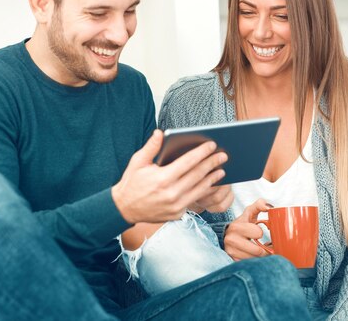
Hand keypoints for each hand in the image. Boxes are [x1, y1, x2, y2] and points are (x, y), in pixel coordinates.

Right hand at [112, 130, 227, 223]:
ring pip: (200, 189)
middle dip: (212, 163)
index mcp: (162, 179)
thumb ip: (151, 147)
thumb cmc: (132, 183)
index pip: (188, 162)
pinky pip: (194, 200)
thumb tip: (161, 133)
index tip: (212, 145)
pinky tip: (210, 183)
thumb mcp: (137, 162)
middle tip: (223, 155)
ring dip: (212, 179)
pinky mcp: (178, 214)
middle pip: (197, 175)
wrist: (124, 209)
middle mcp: (171, 193)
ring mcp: (176, 206)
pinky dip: (204, 191)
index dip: (201, 153)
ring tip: (222, 169)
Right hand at [224, 198, 271, 260]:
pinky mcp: (232, 261)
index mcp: (236, 227)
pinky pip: (249, 264)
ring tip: (259, 251)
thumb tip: (270, 207)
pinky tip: (252, 256)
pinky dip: (253, 262)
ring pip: (255, 259)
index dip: (260, 233)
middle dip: (263, 249)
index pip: (258, 233)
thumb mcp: (249, 212)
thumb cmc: (241, 224)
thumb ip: (259, 205)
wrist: (226, 235)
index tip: (257, 233)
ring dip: (260, 257)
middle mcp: (231, 240)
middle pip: (258, 251)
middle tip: (263, 246)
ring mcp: (231, 252)